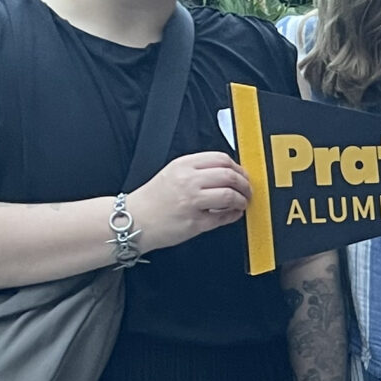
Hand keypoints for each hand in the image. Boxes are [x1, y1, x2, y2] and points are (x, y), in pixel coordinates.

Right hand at [131, 151, 251, 249]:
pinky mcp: (195, 222)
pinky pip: (223, 217)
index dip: (238, 167)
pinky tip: (233, 214)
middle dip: (244, 184)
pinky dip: (234, 215)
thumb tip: (227, 172)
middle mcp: (188, 181)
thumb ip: (198, 170)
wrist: (132, 220)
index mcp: (183, 165)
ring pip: (230, 196)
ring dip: (242, 200)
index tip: (242, 174)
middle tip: (247, 190)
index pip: (221, 159)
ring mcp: (192, 202)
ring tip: (242, 203)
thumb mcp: (172, 173)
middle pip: (229, 176)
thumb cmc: (152, 200)